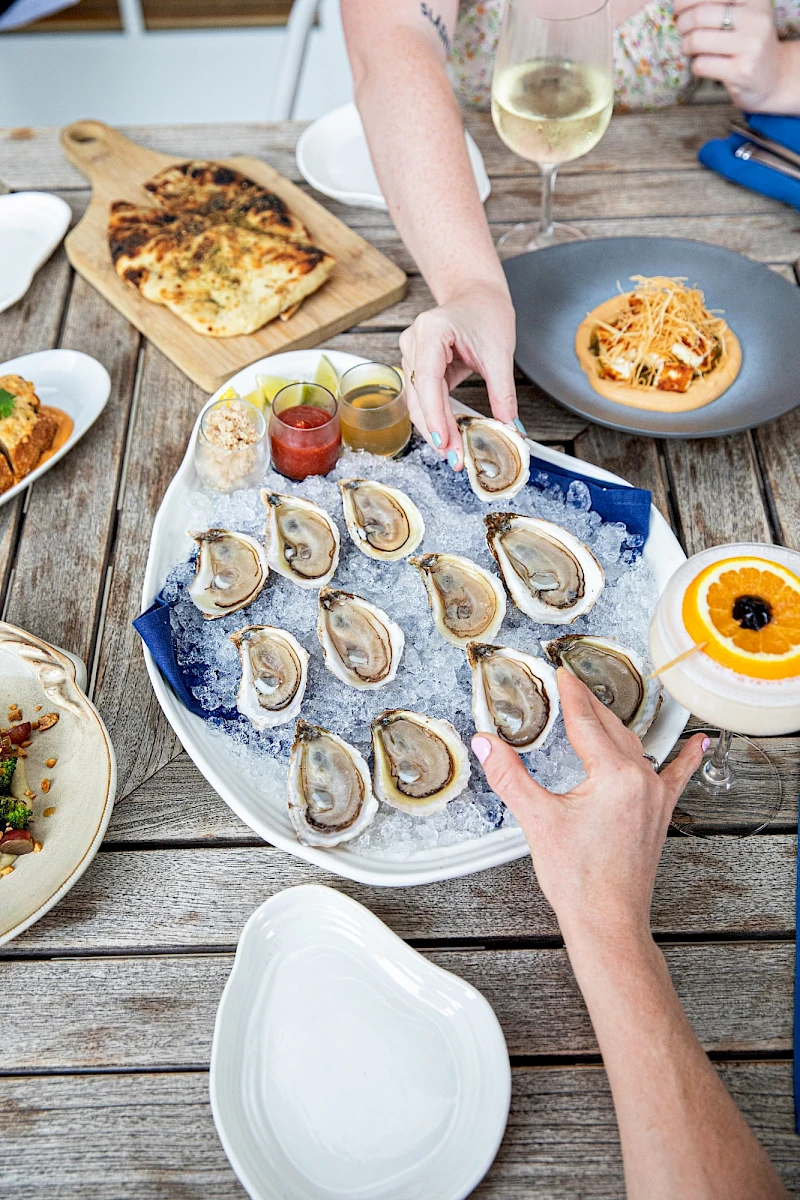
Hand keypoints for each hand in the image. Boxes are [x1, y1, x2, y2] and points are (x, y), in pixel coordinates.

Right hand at [399, 280, 518, 468]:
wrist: (476, 293)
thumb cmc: (486, 311)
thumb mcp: (500, 352)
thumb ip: (503, 392)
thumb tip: (510, 428)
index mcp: (431, 331)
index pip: (427, 380)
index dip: (435, 415)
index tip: (445, 442)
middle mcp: (414, 343)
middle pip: (418, 397)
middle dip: (437, 431)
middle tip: (455, 458)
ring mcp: (411, 354)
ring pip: (417, 402)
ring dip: (435, 429)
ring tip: (453, 453)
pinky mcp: (417, 366)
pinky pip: (423, 398)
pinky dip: (437, 418)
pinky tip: (449, 436)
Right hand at [471, 669, 707, 943]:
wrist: (607, 921)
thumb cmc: (578, 880)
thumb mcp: (537, 820)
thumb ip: (509, 775)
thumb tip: (485, 743)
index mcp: (614, 774)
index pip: (585, 720)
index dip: (570, 693)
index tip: (560, 672)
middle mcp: (641, 779)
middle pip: (610, 726)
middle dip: (588, 703)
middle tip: (570, 683)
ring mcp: (655, 796)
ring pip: (634, 745)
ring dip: (615, 724)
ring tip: (600, 706)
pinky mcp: (660, 813)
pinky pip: (676, 776)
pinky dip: (684, 757)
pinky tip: (698, 743)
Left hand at [674, 0, 790, 111]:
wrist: (774, 77)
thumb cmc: (748, 44)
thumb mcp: (743, 15)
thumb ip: (717, 6)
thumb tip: (678, 2)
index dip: (686, 0)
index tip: (678, 8)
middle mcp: (756, 18)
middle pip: (699, 15)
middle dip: (682, 23)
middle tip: (682, 30)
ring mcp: (750, 46)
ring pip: (697, 40)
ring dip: (686, 46)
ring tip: (690, 48)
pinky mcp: (741, 71)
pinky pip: (701, 65)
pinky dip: (695, 66)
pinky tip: (704, 65)